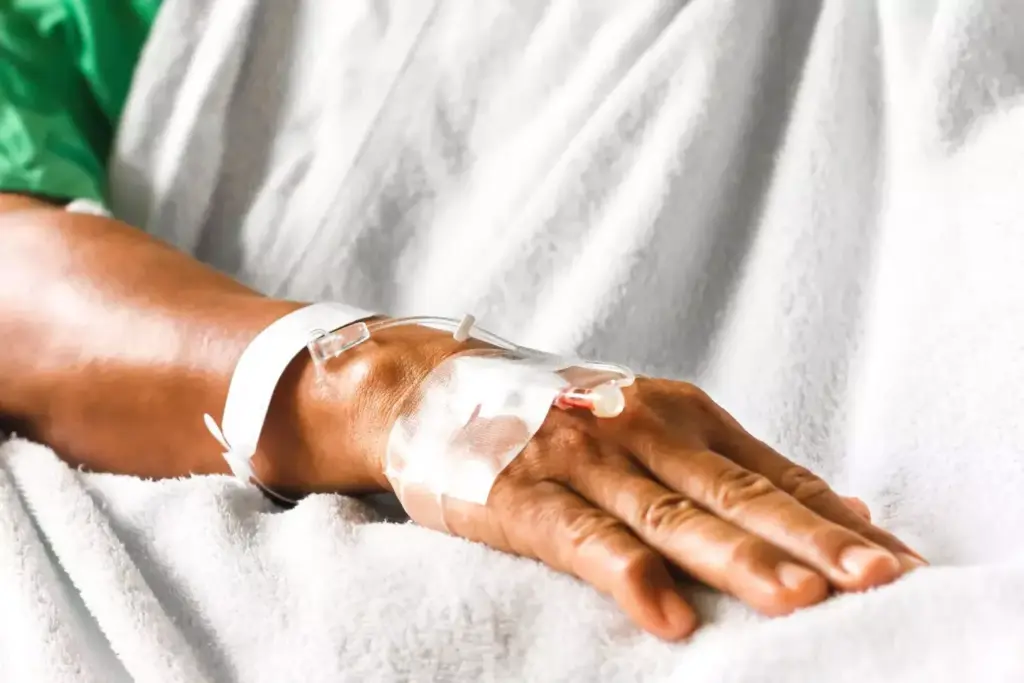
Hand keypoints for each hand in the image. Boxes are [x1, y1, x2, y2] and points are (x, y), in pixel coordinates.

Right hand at [273, 324, 926, 640]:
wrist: (435, 388)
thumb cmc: (554, 414)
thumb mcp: (646, 422)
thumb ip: (731, 463)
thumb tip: (838, 505)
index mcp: (677, 412)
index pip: (773, 473)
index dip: (836, 518)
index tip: (897, 559)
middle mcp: (638, 428)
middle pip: (737, 493)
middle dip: (812, 539)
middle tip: (879, 578)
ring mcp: (583, 459)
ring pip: (672, 515)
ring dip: (737, 559)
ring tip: (799, 600)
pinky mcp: (527, 495)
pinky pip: (585, 541)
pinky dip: (630, 577)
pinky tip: (669, 618)